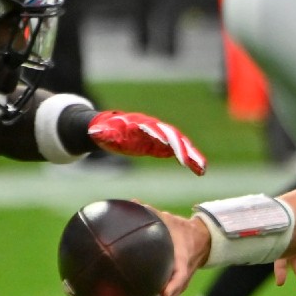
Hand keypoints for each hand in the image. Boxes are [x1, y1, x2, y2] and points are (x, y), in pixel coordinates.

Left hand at [88, 111, 206, 175]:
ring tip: (202, 168)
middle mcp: (155, 128)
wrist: (111, 128)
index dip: (159, 136)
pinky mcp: (165, 145)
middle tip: (189, 161)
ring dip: (192, 155)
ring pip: (181, 144)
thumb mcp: (101, 132)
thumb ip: (101, 133)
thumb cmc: (105, 130)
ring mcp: (162, 136)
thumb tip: (94, 133)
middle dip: (181, 147)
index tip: (166, 145)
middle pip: (172, 135)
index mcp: (140, 123)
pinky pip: (181, 152)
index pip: (152, 128)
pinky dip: (191, 160)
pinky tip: (200, 171)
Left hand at [127, 207, 208, 295]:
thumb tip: (132, 203)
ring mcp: (180, 284)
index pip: (179, 277)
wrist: (202, 240)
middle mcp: (182, 277)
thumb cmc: (182, 230)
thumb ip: (151, 213)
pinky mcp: (176, 286)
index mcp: (182, 261)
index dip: (171, 287)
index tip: (162, 294)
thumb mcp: (169, 220)